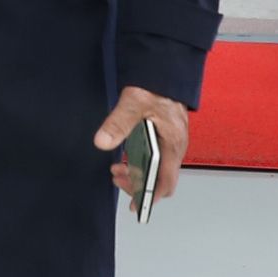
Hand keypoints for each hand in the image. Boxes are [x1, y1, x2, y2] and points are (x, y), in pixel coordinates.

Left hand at [93, 86, 191, 200]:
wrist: (165, 71)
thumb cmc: (156, 85)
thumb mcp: (134, 102)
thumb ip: (118, 123)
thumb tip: (103, 141)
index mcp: (172, 143)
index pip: (166, 181)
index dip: (151, 196)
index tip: (136, 206)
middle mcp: (175, 146)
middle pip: (160, 179)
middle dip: (138, 184)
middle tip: (116, 178)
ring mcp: (171, 142)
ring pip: (157, 169)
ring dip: (137, 172)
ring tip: (116, 168)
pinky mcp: (165, 136)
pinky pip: (155, 158)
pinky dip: (140, 162)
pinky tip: (125, 157)